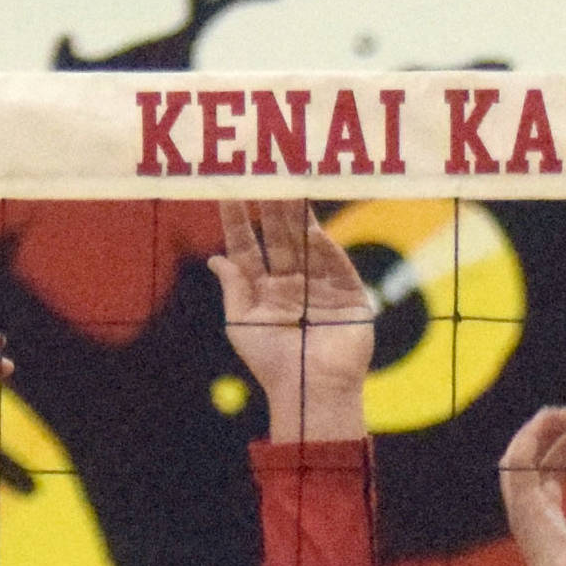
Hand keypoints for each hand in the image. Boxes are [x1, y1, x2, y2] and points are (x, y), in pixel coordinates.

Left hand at [211, 201, 374, 440]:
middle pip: (277, 236)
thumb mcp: (241, 324)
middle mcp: (291, 282)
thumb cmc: (272, 365)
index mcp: (263, 289)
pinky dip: (324, 242)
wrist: (311, 392)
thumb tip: (215, 259)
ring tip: (286, 183)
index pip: (246, 245)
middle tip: (261, 173)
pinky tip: (312, 223)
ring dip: (296, 214)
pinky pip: (335, 262)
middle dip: (268, 206)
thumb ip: (234, 289)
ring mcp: (321, 285)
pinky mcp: (349, 294)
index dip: (236, 219)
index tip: (226, 190)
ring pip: (306, 241)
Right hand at [498, 407, 565, 565]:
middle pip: (533, 463)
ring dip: (535, 431)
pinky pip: (517, 465)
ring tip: (557, 412)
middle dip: (548, 435)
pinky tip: (544, 422)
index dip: (562, 449)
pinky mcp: (523, 507)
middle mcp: (531, 513)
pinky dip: (528, 440)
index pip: (548, 475)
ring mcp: (524, 511)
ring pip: (518, 459)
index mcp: (547, 520)